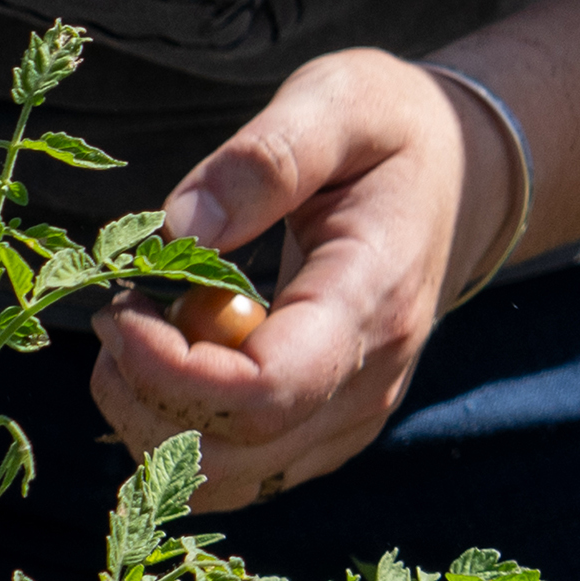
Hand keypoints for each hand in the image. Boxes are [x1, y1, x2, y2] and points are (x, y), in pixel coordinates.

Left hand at [94, 49, 509, 511]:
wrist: (461, 180)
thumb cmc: (393, 130)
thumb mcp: (337, 101)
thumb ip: (263, 160)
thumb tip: (174, 228)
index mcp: (373, 299)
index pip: (268, 390)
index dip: (172, 370)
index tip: (122, 306)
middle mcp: (369, 381)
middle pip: (234, 453)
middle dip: (143, 397)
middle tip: (118, 310)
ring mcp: (350, 417)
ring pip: (227, 479)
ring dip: (152, 423)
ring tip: (139, 333)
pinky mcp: (326, 430)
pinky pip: (237, 471)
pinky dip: (178, 432)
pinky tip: (169, 358)